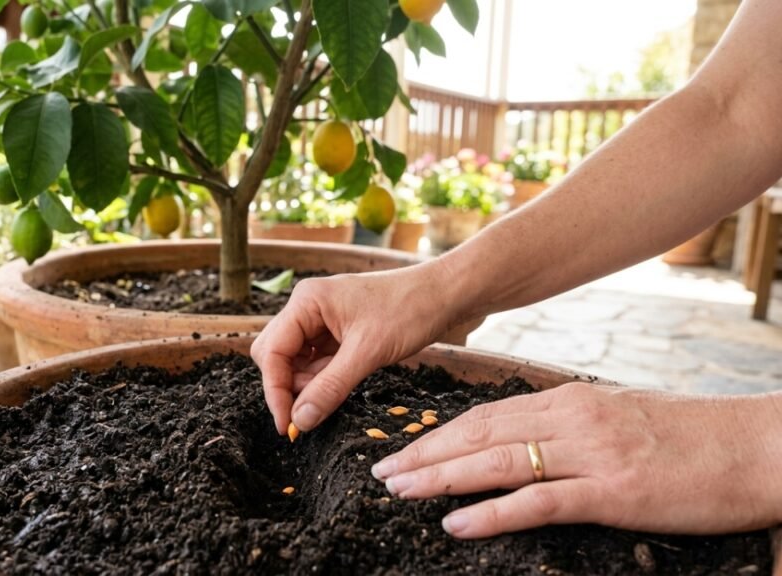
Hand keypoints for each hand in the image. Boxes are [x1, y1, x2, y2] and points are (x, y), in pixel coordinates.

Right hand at [251, 263, 457, 434]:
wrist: (445, 294)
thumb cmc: (410, 309)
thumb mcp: (368, 353)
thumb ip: (330, 387)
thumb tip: (300, 421)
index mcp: (307, 302)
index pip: (271, 351)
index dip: (275, 390)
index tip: (287, 424)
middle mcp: (308, 308)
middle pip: (276, 355)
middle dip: (288, 386)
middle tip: (308, 413)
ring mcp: (322, 320)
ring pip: (295, 361)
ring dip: (307, 385)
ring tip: (331, 398)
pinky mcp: (337, 332)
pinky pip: (316, 361)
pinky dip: (322, 379)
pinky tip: (340, 387)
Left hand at [370, 382, 781, 538]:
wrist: (757, 448)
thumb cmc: (690, 439)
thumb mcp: (619, 419)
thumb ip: (570, 426)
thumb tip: (523, 439)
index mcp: (571, 400)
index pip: (487, 414)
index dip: (439, 433)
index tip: (404, 448)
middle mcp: (573, 419)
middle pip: (479, 433)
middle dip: (425, 453)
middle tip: (382, 471)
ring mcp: (592, 454)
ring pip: (498, 461)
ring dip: (441, 477)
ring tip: (399, 490)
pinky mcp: (614, 493)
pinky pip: (539, 501)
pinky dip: (492, 512)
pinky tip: (456, 522)